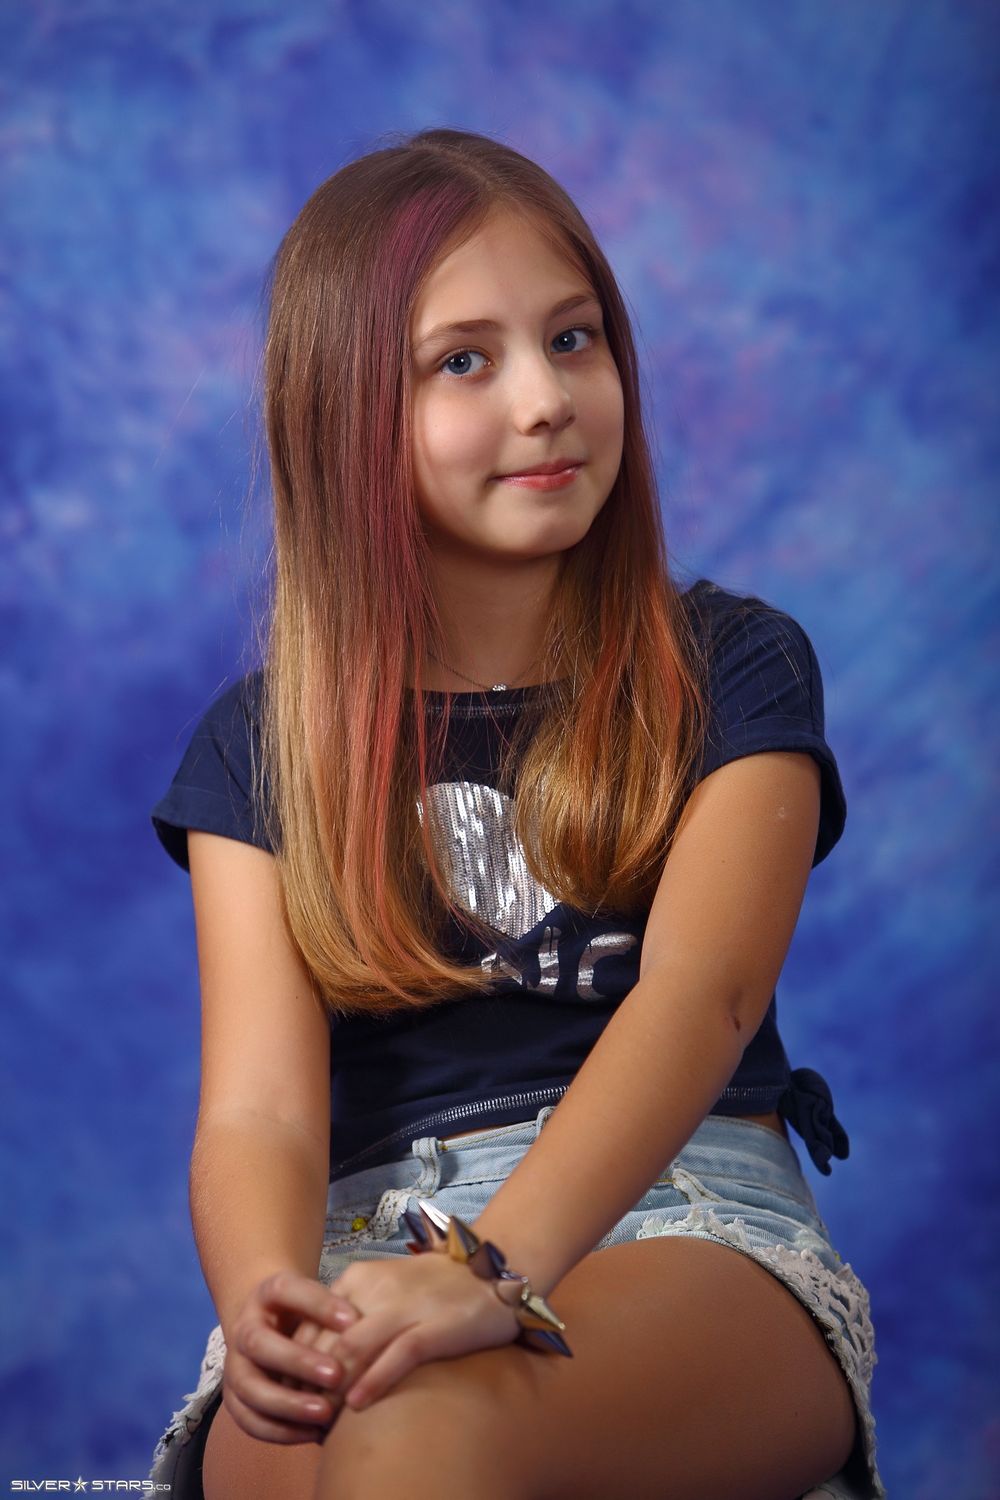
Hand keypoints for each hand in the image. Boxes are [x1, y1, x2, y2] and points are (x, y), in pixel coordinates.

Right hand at [221, 1270, 361, 1443]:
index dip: (318, 1304)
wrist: (273, 1325)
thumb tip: (373, 1330)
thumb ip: (338, 1310)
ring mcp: (234, 1365)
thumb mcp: (321, 1299)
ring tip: (326, 1414)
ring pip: (249, 1387)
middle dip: (297, 1361)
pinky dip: (279, 1430)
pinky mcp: (234, 1398)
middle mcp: (245, 1327)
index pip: (287, 1290)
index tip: (354, 1321)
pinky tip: (312, 1432)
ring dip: (287, 1403)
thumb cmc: (310, 1313)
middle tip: (337, 1375)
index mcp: (267, 1293)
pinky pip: (249, 1420)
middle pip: (259, 1343)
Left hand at [308, 1245, 521, 1412]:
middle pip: (326, 1341)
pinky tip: (357, 1405)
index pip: (309, 1325)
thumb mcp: (382, 1292)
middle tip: (301, 1415)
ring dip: (332, 1389)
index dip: (294, 1364)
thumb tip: (317, 1359)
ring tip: (322, 1420)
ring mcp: (406, 1306)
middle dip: (308, 1382)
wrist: (489, 1274)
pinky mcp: (435, 1325)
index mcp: (357, 1278)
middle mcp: (375, 1288)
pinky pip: (398, 1355)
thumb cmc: (431, 1289)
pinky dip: (373, 1381)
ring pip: (353, 1349)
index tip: (288, 1395)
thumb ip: (351, 1316)